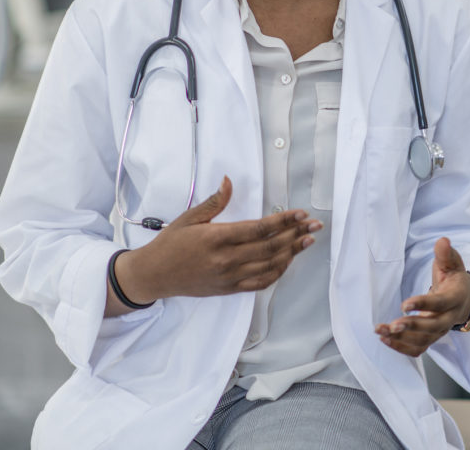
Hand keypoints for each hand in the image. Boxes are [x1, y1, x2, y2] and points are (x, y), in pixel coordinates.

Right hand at [106, 176, 321, 314]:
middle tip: (315, 225)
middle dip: (296, 234)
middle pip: (270, 248)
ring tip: (308, 240)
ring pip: (269, 266)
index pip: (258, 229)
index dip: (283, 221)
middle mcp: (226, 260)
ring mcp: (229, 277)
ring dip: (292, 253)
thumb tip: (229, 180)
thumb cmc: (171, 243)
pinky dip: (277, 272)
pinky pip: (260, 283)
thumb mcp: (190, 217)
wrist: (154, 276)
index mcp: (217, 238)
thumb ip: (215, 201)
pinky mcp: (229, 289)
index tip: (300, 213)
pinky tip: (289, 261)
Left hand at [374, 237, 469, 356]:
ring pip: (423, 341)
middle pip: (433, 327)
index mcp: (455, 298)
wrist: (464, 299)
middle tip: (392, 325)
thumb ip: (446, 254)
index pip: (440, 303)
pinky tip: (385, 339)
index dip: (423, 304)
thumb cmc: (454, 278)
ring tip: (381, 331)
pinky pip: (418, 349)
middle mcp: (450, 318)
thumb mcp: (453, 263)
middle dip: (412, 327)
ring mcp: (441, 330)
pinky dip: (401, 348)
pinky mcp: (432, 338)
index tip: (404, 304)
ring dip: (401, 339)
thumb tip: (442, 241)